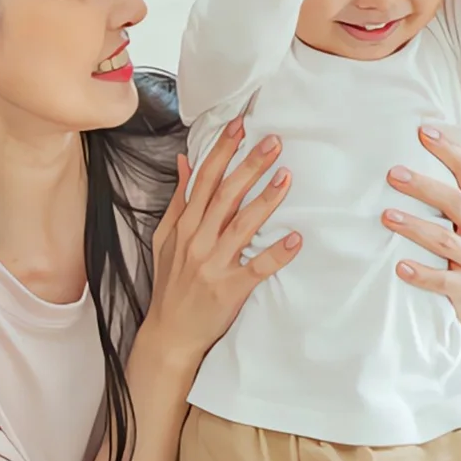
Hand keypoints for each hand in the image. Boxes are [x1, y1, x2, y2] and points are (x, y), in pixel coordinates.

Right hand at [144, 115, 301, 372]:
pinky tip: (295, 239)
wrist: (170, 333)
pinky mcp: (230, 290)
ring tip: (286, 177)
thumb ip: (179, 200)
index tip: (240, 126)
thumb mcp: (165, 239)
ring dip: (265, 200)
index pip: (204, 180)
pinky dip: (276, 254)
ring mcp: (214, 266)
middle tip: (273, 142)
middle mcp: (198, 242)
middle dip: (249, 166)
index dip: (222, 151)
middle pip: (226, 196)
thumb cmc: (171, 285)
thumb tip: (186, 162)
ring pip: (241, 226)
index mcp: (185, 226)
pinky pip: (257, 268)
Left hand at [384, 130, 460, 335]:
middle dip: (424, 186)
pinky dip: (421, 274)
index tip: (423, 132)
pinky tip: (399, 267)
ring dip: (415, 226)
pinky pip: (442, 281)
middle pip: (456, 203)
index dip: (449, 151)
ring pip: (445, 241)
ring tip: (387, 216)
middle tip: (393, 174)